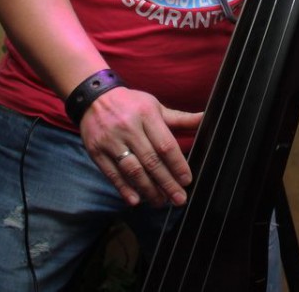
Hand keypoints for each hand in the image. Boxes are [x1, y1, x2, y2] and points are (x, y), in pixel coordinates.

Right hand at [78, 87, 203, 206]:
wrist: (93, 97)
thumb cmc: (131, 104)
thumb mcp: (155, 106)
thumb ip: (179, 118)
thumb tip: (205, 118)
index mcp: (146, 115)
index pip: (165, 145)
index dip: (177, 165)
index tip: (187, 180)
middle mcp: (129, 128)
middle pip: (151, 161)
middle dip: (167, 183)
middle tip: (179, 199)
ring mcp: (111, 140)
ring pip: (133, 170)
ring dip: (148, 189)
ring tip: (160, 202)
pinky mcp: (96, 151)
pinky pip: (111, 173)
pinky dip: (124, 188)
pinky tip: (136, 200)